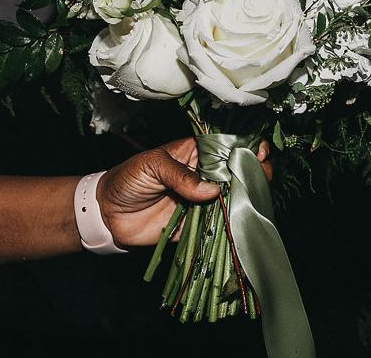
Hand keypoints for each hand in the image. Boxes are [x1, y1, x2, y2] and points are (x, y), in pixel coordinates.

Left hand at [97, 137, 271, 246]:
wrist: (109, 213)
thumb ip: (180, 175)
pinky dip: (235, 223)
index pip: (227, 145)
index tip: (258, 152)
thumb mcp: (152, 165)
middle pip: (237, 171)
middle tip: (261, 175)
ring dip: (249, 197)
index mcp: (195, 153)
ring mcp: (204, 200)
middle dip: (254, 171)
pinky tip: (247, 220)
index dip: (247, 146)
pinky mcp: (200, 224)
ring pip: (235, 197)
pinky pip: (222, 224)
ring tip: (258, 197)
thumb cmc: (128, 179)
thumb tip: (211, 191)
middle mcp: (205, 175)